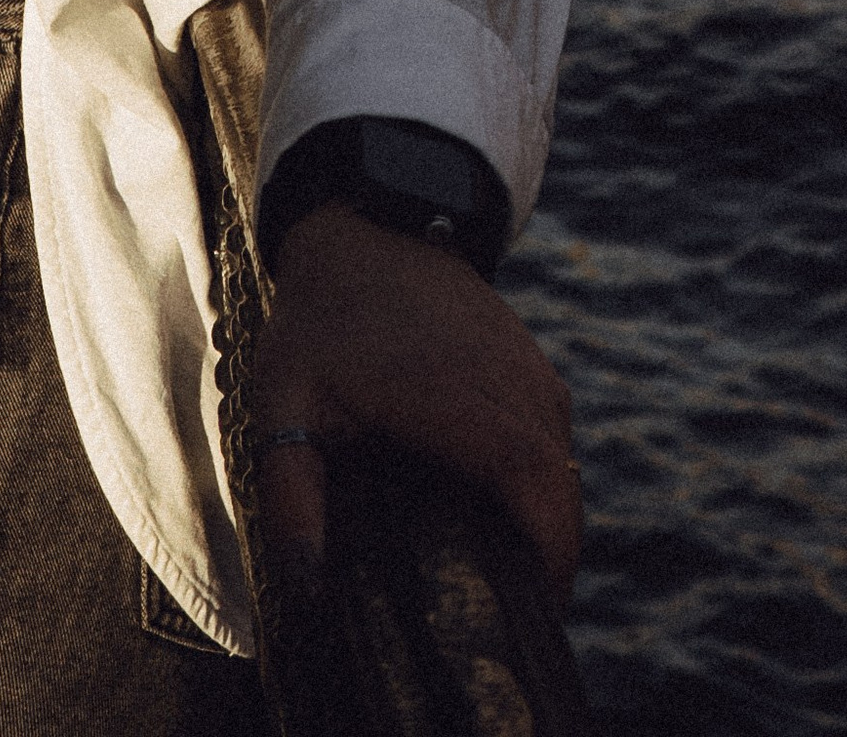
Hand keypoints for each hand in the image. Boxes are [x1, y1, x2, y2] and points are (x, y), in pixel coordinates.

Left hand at [250, 201, 581, 600]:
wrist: (364, 229)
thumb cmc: (320, 322)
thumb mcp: (283, 401)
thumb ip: (291, 493)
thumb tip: (307, 584)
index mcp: (447, 391)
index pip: (527, 471)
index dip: (549, 542)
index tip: (540, 602)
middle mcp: (501, 375)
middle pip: (559, 477)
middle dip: (556, 553)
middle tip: (523, 616)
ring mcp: (523, 361)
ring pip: (563, 455)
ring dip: (552, 516)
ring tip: (513, 575)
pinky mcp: (529, 358)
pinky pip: (556, 429)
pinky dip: (548, 478)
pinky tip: (512, 513)